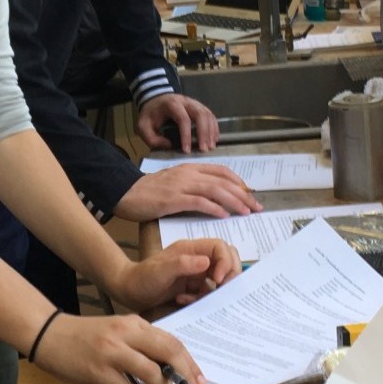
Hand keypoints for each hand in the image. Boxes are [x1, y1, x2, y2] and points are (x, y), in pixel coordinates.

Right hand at [30, 311, 205, 383]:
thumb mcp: (117, 331)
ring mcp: (112, 353)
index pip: (171, 341)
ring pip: (151, 372)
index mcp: (134, 323)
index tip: (200, 380)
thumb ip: (140, 344)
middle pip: (168, 352)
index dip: (189, 362)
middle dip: (187, 376)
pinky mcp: (98, 372)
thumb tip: (167, 368)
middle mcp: (126, 335)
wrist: (48, 333)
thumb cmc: (84, 336)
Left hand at [108, 238, 240, 311]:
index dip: (226, 261)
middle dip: (229, 276)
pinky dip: (201, 299)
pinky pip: (208, 292)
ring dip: (213, 291)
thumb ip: (182, 265)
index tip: (219, 280)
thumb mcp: (160, 271)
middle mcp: (197, 259)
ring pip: (220, 279)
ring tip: (195, 298)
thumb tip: (207, 262)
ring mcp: (196, 273)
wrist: (128, 292)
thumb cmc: (142, 278)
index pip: (220, 247)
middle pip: (227, 260)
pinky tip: (183, 300)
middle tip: (221, 291)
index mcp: (191, 249)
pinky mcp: (193, 288)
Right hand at [114, 163, 261, 221]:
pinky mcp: (173, 199)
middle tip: (256, 207)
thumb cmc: (149, 191)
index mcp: (190, 168)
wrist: (126, 192)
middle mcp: (188, 173)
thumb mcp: (174, 183)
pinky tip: (224, 215)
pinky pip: (198, 202)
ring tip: (246, 212)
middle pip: (223, 181)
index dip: (239, 182)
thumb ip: (192, 185)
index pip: (221, 171)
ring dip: (234, 201)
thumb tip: (212, 196)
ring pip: (214, 190)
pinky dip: (214, 208)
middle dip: (243, 194)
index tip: (250, 194)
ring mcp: (181, 185)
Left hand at [137, 93, 218, 152]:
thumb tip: (169, 146)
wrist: (155, 99)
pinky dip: (214, 127)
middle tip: (204, 149)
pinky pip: (211, 116)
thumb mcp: (143, 126)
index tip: (186, 151)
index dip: (186, 135)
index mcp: (172, 104)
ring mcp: (195, 103)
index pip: (183, 119)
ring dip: (211, 131)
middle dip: (204, 133)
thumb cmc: (151, 114)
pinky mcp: (200, 107)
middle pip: (200, 114)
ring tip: (210, 147)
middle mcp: (186, 102)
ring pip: (208, 114)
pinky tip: (214, 139)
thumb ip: (151, 138)